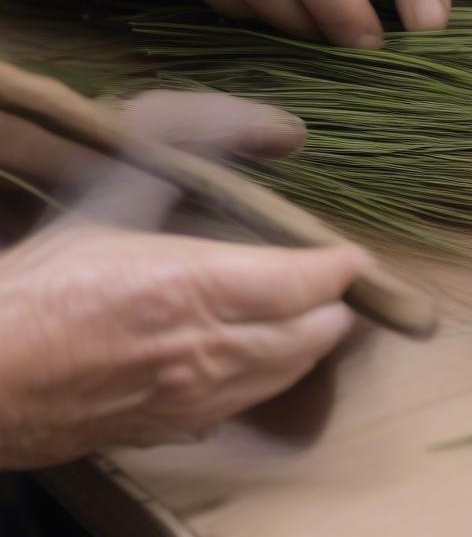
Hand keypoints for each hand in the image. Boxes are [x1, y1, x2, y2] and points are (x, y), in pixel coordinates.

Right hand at [0, 89, 362, 467]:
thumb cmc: (42, 281)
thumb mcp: (111, 194)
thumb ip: (187, 147)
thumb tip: (267, 125)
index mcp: (198, 286)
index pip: (306, 283)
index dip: (337, 266)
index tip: (347, 253)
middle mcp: (210, 349)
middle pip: (313, 334)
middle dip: (334, 306)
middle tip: (334, 281)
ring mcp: (195, 397)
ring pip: (287, 374)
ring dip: (310, 342)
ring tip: (315, 316)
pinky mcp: (173, 428)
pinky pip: (248, 404)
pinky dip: (270, 376)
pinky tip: (263, 359)